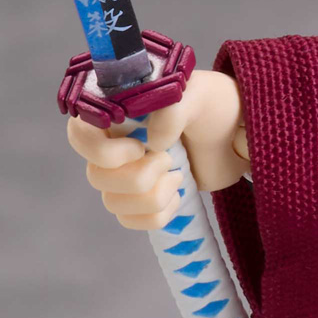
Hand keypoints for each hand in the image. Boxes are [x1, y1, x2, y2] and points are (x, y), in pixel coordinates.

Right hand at [65, 66, 247, 230]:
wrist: (238, 135)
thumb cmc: (214, 106)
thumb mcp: (198, 96)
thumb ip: (173, 111)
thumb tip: (153, 143)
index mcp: (114, 112)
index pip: (79, 136)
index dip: (104, 152)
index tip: (140, 147)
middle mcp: (111, 143)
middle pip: (97, 177)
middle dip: (140, 176)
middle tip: (170, 159)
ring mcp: (125, 173)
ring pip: (112, 203)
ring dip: (152, 197)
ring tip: (178, 175)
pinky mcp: (143, 197)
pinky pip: (130, 221)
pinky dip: (157, 216)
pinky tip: (178, 196)